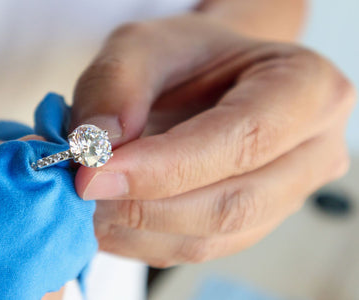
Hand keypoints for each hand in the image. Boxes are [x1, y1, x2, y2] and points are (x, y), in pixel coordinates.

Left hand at [71, 15, 355, 266]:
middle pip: (233, 204)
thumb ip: (116, 85)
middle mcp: (310, 153)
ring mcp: (284, 197)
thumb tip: (94, 146)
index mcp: (307, 89)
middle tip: (80, 191)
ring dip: (135, 230)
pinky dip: (140, 241)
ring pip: (211, 239)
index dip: (165, 166)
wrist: (206, 75)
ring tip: (84, 204)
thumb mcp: (145, 44)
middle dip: (145, 206)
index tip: (94, 172)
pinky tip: (105, 218)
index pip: (244, 140)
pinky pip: (195, 249)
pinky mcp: (248, 225)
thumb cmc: (187, 54)